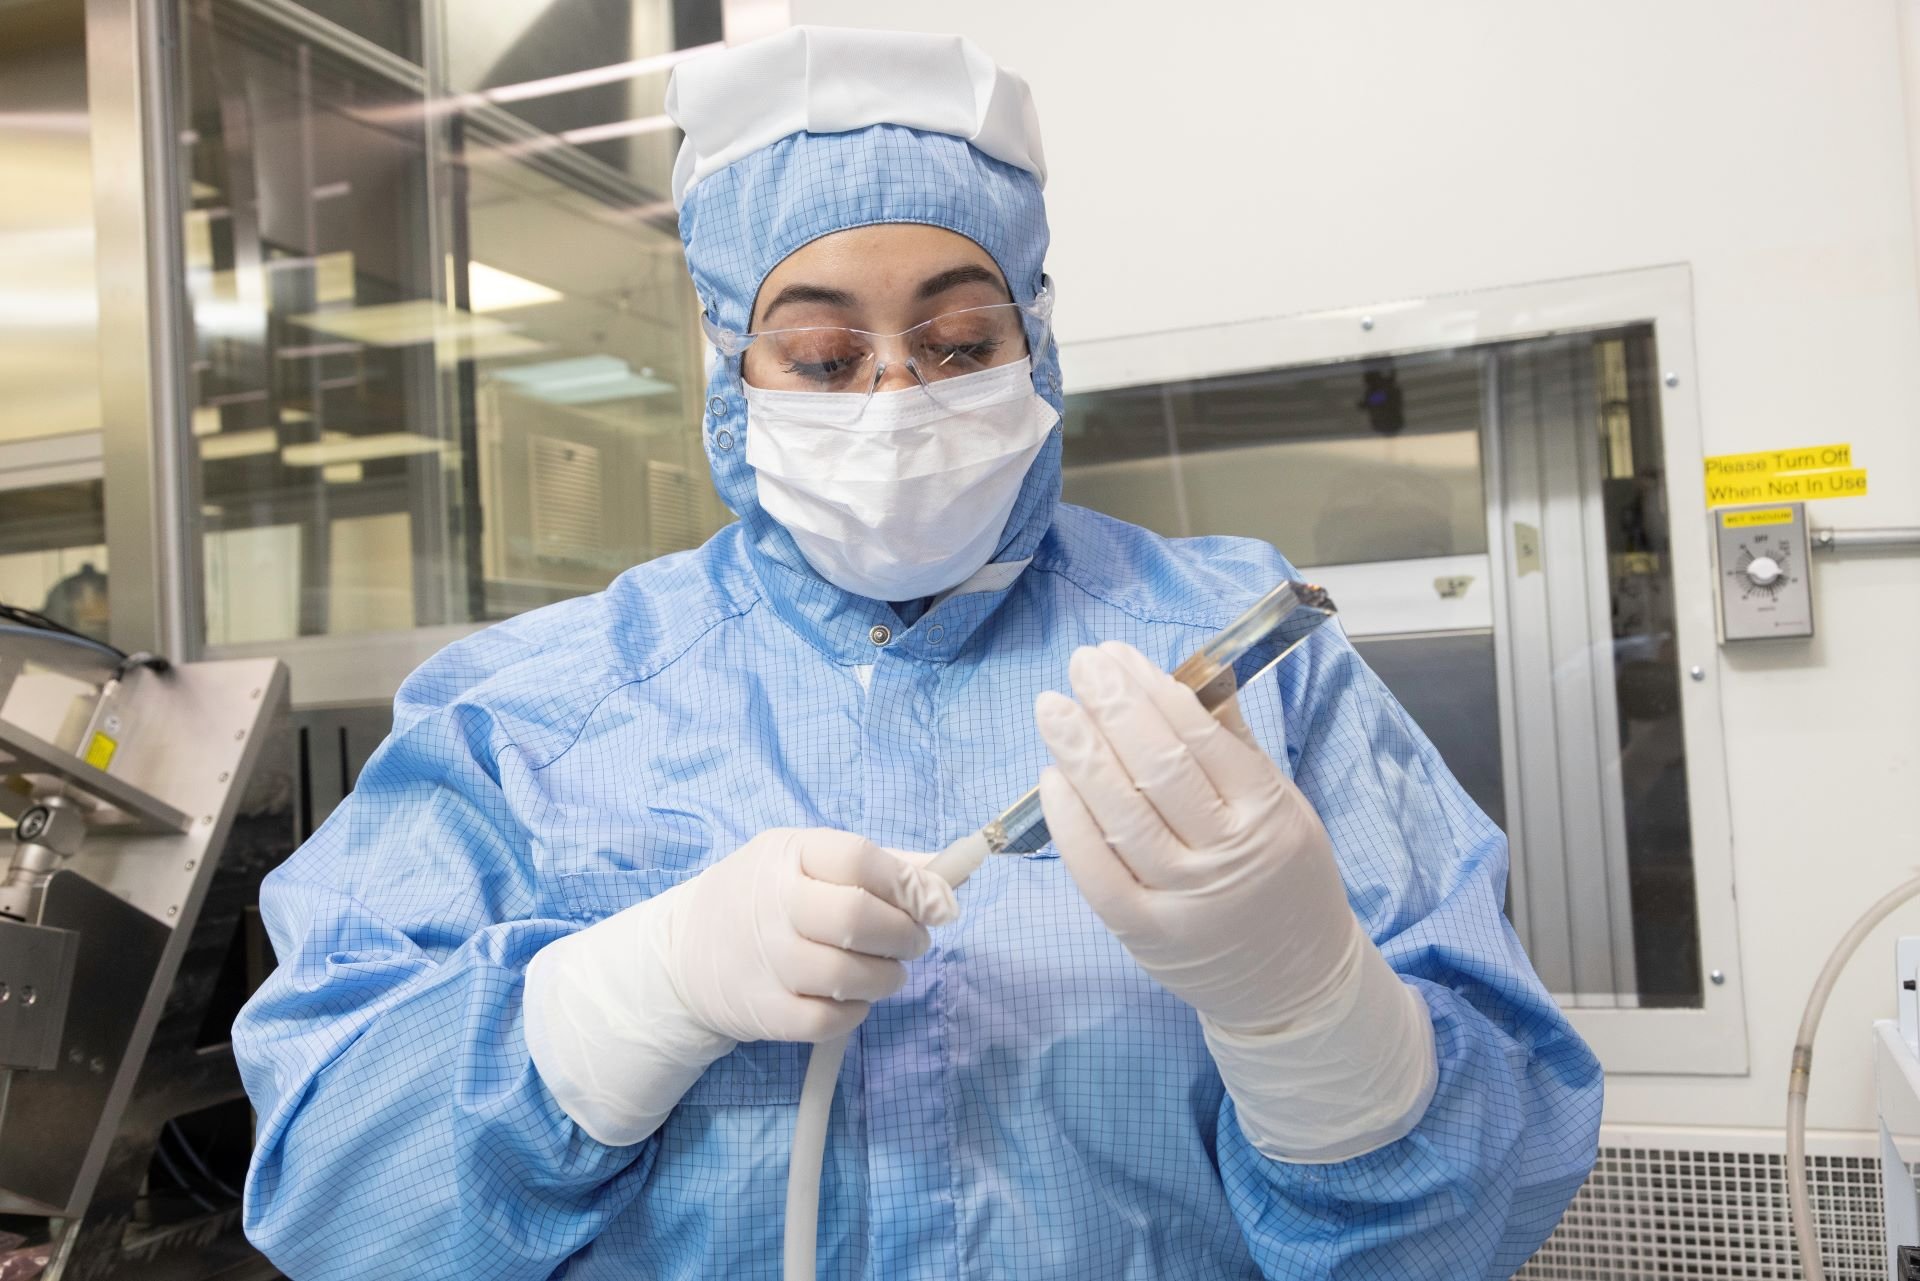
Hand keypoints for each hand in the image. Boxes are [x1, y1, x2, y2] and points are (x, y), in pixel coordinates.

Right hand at [666, 828, 957, 1043]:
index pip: (858, 858)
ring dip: (888, 977)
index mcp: (789, 855)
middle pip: (857, 917)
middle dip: (905, 934)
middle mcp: (773, 904)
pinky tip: (856, 998)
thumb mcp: (808, 859)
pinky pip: (828, 1020)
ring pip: (848, 974)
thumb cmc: (765, 898)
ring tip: (889, 971)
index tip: (934, 902)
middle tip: (914, 941)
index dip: (907, 882)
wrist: (682, 953)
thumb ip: (880, 865)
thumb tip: (948, 882)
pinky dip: (857, 1012)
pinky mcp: (763, 1012)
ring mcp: (765, 960)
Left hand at [1034, 641, 1360, 1034]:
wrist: (1294, 983)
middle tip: (1082, 666)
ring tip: (1053, 708)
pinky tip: (1052, 781)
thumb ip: (1236, 744)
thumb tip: (1197, 673)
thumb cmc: (1283, 878)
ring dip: (1082, 755)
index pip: (1204, 740)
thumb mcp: (1283, 806)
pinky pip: (1098, 873)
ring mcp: (1184, 899)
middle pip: (1161, 771)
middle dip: (1114, 710)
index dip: (1155, 692)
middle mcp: (1227, 856)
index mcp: (1267, 813)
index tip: (1118, 657)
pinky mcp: (1145, 936)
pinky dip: (1071, 825)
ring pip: (1124, 817)